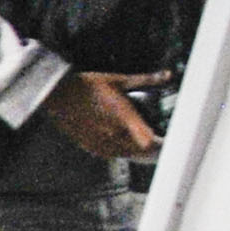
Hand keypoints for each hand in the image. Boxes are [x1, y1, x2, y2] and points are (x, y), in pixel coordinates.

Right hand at [38, 68, 166, 161]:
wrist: (59, 94)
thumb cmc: (86, 85)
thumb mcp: (119, 79)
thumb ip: (146, 80)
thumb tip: (167, 75)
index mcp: (125, 117)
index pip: (150, 142)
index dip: (163, 145)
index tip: (169, 141)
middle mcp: (114, 133)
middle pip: (141, 152)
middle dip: (153, 150)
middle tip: (160, 146)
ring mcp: (101, 141)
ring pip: (126, 155)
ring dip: (137, 153)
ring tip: (144, 149)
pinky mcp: (90, 144)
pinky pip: (110, 155)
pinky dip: (120, 152)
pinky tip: (121, 147)